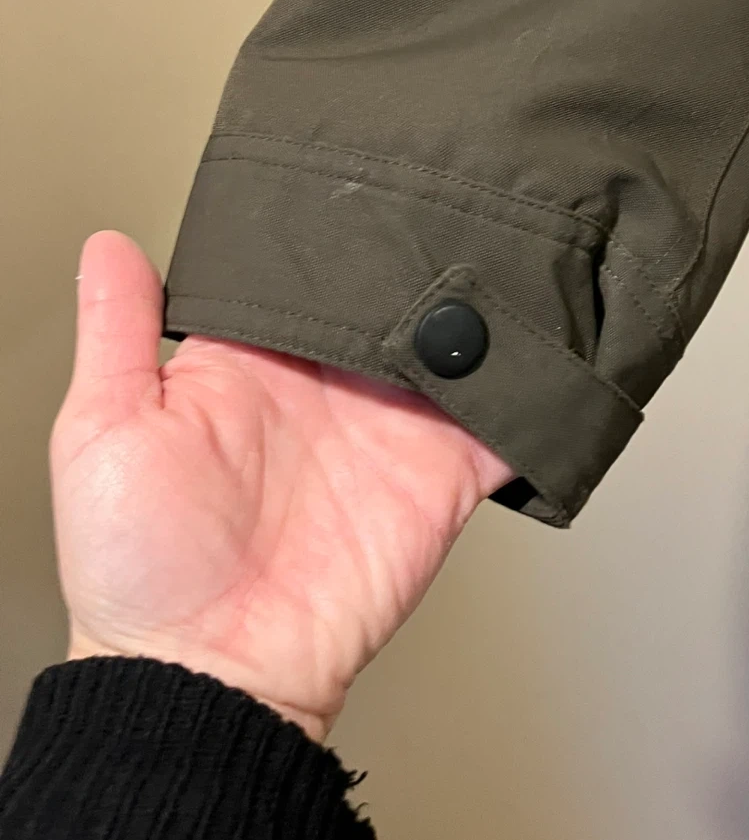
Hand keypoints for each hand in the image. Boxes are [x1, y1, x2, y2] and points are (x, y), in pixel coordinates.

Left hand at [51, 232, 512, 740]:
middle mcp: (331, 381)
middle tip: (459, 183)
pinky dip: (532, 389)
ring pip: (455, 340)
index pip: (304, 266)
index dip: (333, 216)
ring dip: (485, 302)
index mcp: (256, 357)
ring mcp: (393, 426)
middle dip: (424, 242)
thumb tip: (108, 243)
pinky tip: (553, 341)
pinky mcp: (443, 474)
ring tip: (518, 241)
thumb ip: (117, 333)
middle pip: (391, 290)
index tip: (367, 161)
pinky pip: (502, 423)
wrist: (212, 678)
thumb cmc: (139, 569)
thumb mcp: (104, 433)